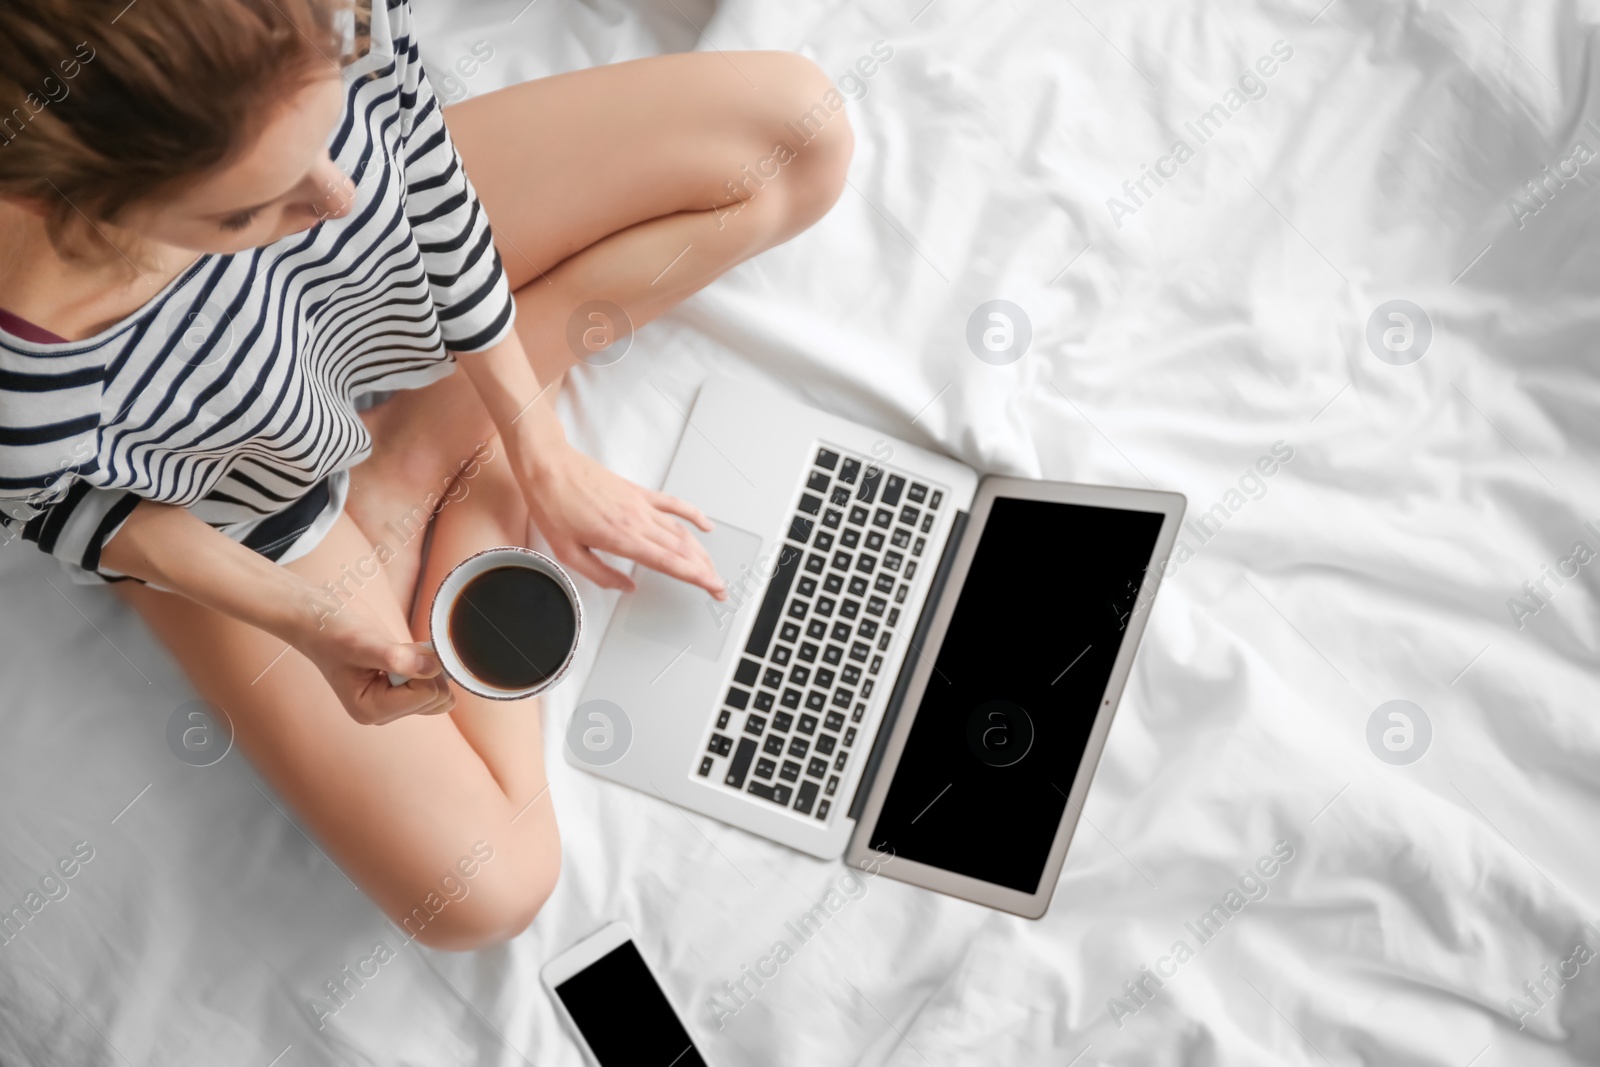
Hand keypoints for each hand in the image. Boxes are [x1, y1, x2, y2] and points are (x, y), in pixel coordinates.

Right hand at [292, 594, 454, 724]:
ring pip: (439, 694)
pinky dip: (427, 666)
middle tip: (396, 651)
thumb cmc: (333, 632)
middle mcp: (383, 713)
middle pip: (437, 698)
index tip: (394, 651)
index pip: (426, 694)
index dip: (419, 667)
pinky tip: (404, 655)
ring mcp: (394, 704)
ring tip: (398, 653)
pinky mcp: (402, 691)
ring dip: (427, 667)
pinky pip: (434, 686)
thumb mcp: (363, 643)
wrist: (321, 622)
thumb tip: (434, 669)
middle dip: (425, 669)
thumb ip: (397, 658)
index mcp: (371, 711)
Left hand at [520, 439, 726, 597]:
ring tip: (712, 567)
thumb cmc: (553, 505)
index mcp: (621, 539)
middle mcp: (637, 521)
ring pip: (681, 531)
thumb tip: (626, 587)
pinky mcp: (638, 492)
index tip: (713, 588)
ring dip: (701, 551)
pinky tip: (705, 525)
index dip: (697, 577)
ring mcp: (640, 505)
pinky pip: (673, 504)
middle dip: (706, 570)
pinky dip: (693, 514)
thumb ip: (601, 574)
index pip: (670, 562)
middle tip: (718, 587)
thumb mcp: (567, 552)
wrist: (549, 467)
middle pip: (682, 550)